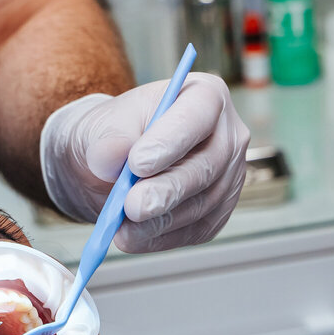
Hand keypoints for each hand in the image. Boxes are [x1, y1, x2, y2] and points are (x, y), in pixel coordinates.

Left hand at [40, 74, 250, 253]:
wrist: (115, 164)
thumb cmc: (117, 133)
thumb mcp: (104, 125)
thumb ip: (107, 139)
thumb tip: (110, 159)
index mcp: (206, 96)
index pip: (196, 117)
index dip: (169, 142)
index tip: (136, 164)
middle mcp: (228, 136)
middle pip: (206, 167)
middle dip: (166, 191)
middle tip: (132, 206)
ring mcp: (228, 177)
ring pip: (202, 204)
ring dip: (160, 221)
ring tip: (121, 226)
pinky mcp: (218, 211)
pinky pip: (196, 229)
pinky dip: (161, 237)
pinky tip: (133, 237)